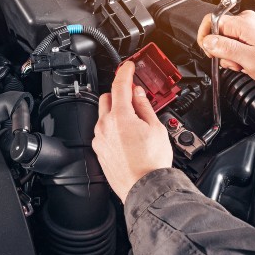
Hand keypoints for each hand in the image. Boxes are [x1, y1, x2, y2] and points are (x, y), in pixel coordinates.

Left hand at [92, 62, 172, 202]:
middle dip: (119, 94)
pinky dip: (112, 128)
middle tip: (134, 98)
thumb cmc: (152, 163)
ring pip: (103, 115)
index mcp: (120, 117)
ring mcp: (99, 139)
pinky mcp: (98, 151)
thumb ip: (145, 106)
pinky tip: (126, 136)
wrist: (144, 188)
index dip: (125, 72)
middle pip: (107, 98)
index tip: (128, 66)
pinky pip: (102, 131)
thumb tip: (139, 93)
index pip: (119, 85)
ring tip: (133, 122)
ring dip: (115, 112)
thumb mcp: (156, 128)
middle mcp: (105, 126)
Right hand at [197, 10, 254, 88]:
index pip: (211, 21)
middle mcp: (245, 21)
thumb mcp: (249, 60)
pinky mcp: (252, 34)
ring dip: (230, 56)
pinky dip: (237, 55)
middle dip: (222, 51)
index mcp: (243, 24)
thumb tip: (207, 41)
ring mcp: (249, 27)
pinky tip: (246, 62)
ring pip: (226, 40)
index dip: (206, 38)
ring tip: (243, 64)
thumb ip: (226, 49)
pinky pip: (235, 43)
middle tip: (234, 63)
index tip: (209, 52)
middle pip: (218, 33)